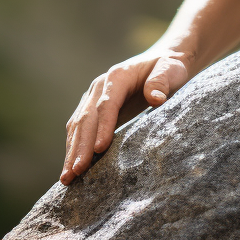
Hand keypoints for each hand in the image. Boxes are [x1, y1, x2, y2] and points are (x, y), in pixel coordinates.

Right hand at [61, 47, 192, 184]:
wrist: (161, 62)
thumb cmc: (168, 67)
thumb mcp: (171, 69)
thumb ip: (162, 80)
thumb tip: (155, 98)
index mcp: (118, 76)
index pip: (107, 104)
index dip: (103, 127)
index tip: (99, 149)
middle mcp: (100, 86)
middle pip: (87, 118)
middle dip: (80, 146)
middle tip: (75, 172)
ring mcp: (93, 98)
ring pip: (77, 126)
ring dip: (71, 151)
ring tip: (67, 177)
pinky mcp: (92, 109)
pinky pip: (79, 130)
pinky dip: (74, 148)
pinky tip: (72, 167)